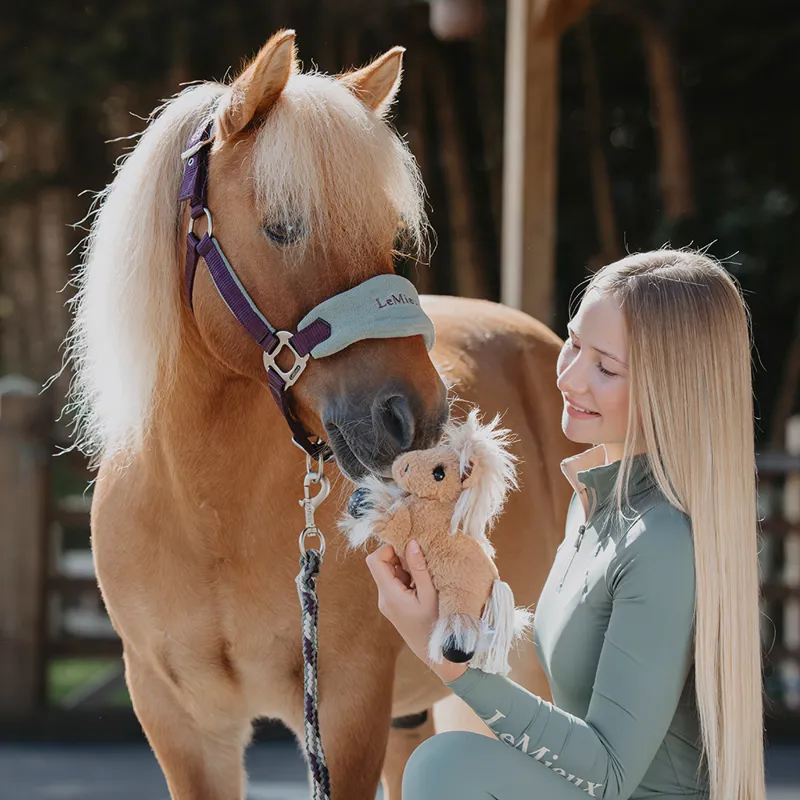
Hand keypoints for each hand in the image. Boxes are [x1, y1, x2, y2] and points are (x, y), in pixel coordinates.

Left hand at [365, 540, 467, 683]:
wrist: (436, 653)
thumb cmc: (436, 624)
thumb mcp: (430, 594)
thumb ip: (419, 568)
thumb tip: (411, 542)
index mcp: (389, 594)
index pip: (374, 560)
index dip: (388, 549)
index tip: (408, 549)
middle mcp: (384, 597)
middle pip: (382, 565)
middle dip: (400, 558)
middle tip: (421, 563)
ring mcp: (387, 602)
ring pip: (390, 573)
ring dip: (406, 568)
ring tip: (425, 577)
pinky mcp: (394, 605)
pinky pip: (396, 583)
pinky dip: (408, 578)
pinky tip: (423, 586)